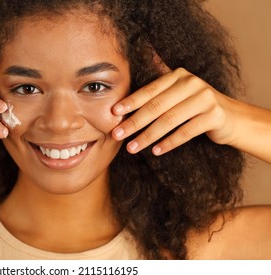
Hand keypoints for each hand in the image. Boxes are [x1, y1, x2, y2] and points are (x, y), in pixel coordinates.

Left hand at [111, 66, 238, 155]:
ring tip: (132, 148)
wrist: (232, 117)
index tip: (113, 113)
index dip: (131, 101)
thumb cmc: (196, 104)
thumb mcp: (179, 89)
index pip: (150, 90)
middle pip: (156, 106)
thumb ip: (161, 79)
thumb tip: (143, 52)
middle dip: (134, 122)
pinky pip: (186, 132)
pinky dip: (169, 142)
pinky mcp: (214, 116)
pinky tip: (156, 151)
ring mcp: (205, 99)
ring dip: (147, 136)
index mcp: (178, 76)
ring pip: (169, 120)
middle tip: (116, 135)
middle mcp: (191, 83)